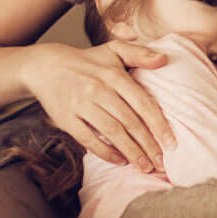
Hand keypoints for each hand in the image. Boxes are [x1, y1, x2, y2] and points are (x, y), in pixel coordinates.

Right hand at [20, 40, 174, 169]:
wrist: (45, 67)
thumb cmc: (87, 62)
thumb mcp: (113, 51)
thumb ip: (140, 54)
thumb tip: (164, 60)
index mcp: (114, 75)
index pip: (142, 103)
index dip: (158, 125)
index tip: (171, 143)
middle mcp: (98, 90)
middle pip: (129, 122)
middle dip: (148, 145)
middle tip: (161, 163)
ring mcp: (81, 105)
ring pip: (111, 132)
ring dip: (131, 152)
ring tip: (145, 166)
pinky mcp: (66, 119)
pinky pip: (87, 138)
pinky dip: (105, 152)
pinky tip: (120, 161)